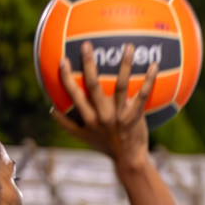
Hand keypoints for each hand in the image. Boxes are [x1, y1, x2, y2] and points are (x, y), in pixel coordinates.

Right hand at [53, 41, 159, 165]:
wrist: (128, 160)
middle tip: (87, 44)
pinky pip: (142, 95)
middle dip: (88, 64)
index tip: (62, 60)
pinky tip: (154, 64)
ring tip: (128, 47)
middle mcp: (102, 115)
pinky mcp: (135, 116)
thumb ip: (67, 124)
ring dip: (124, 65)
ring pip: (120, 86)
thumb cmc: (105, 145)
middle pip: (93, 86)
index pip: (74, 95)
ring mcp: (119, 115)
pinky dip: (149, 80)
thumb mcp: (83, 137)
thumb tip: (50, 110)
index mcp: (88, 118)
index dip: (67, 78)